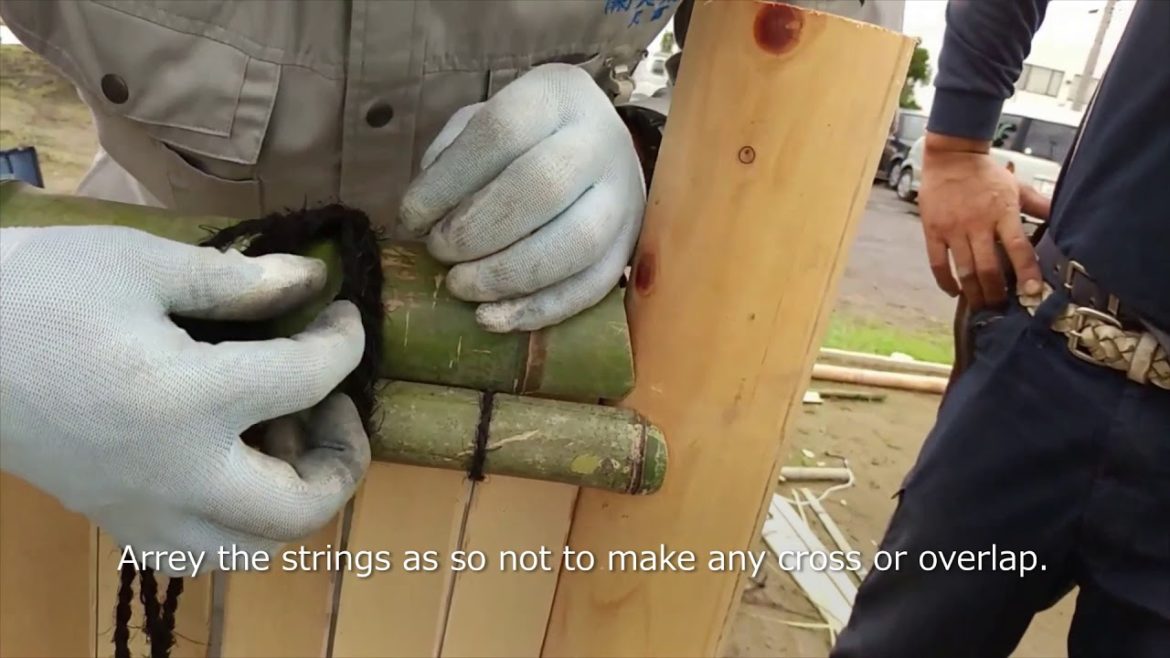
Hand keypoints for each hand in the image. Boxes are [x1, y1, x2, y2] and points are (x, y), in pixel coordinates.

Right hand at [0, 226, 369, 575]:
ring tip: (283, 435)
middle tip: (334, 405)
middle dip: (342, 460)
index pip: (307, 381)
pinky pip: (199, 550)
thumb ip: (239, 282)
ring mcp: (141, 509)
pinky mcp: (113, 518)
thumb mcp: (142, 264)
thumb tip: (312, 284)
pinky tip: (230, 462)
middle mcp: (174, 475)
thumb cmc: (36, 289)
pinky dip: (237, 522)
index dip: (343, 343)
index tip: (342, 317)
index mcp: (187, 401)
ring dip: (292, 500)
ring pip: (251, 549)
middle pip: (299, 510)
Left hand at [399, 63, 645, 331]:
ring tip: (461, 287)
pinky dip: (538, 310)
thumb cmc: (522, 140)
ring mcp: (624, 196)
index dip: (448, 181)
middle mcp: (601, 140)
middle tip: (439, 252)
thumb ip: (450, 158)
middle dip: (477, 231)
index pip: (501, 132)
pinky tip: (494, 319)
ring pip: (576, 243)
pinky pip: (592, 286)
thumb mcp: (480, 124)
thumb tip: (424, 220)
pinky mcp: (630, 246)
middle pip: (542, 186)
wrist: (595, 150)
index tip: (412, 218)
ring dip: (507, 275)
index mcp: (557, 96)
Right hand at [919, 132, 1044, 308]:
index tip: (1031, 292)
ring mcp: (953, 229)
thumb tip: (1063, 218)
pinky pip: (937, 263)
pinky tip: (954, 292)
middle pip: (989, 268)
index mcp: (1002, 213)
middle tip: (1002, 307)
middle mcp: (977, 224)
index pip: (1018, 248)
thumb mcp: (1016, 186)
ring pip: (964, 270)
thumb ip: (1038, 205)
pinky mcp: (933, 231)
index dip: (1026, 273)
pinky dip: (946, 282)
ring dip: (974, 293)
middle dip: (996, 293)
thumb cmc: (986, 174)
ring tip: (982, 306)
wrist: (951, 157)